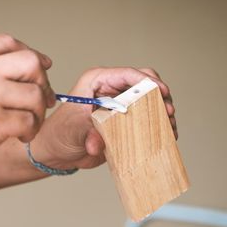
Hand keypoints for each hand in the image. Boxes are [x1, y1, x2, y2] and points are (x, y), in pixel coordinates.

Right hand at [0, 34, 55, 172]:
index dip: (31, 54)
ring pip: (35, 95)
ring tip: (30, 122)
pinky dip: (31, 130)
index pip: (9, 42)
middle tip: (44, 98)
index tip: (42, 67)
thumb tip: (10, 69)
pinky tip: (22, 136)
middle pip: (31, 63)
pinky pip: (29, 122)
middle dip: (43, 81)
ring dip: (39, 110)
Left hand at [32, 67, 176, 169]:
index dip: (148, 82)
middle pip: (145, 84)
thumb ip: (88, 135)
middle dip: (160, 96)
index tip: (162, 93)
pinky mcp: (126, 121)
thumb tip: (97, 143)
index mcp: (98, 81)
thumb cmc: (59, 134)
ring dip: (162, 112)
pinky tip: (166, 135)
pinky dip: (158, 125)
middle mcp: (112, 89)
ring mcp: (121, 105)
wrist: (56, 152)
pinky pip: (148, 119)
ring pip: (151, 101)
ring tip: (170, 126)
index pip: (128, 74)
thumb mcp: (73, 131)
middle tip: (168, 112)